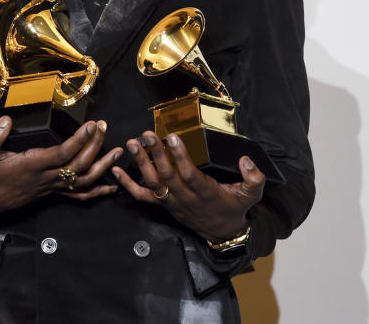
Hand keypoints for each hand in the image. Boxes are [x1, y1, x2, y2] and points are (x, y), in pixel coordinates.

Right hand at [0, 116, 122, 216]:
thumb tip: (6, 120)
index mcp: (33, 165)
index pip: (62, 153)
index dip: (79, 140)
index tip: (92, 125)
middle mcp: (47, 177)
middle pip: (78, 164)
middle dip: (95, 146)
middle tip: (104, 127)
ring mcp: (52, 187)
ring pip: (83, 180)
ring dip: (103, 166)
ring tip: (117, 151)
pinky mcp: (54, 193)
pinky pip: (79, 195)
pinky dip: (98, 191)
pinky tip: (112, 186)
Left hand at [111, 131, 263, 241]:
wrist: (222, 232)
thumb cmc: (235, 208)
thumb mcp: (251, 195)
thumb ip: (253, 178)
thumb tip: (246, 160)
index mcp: (205, 193)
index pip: (190, 174)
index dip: (180, 157)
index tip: (173, 138)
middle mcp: (185, 198)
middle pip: (167, 177)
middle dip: (156, 155)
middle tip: (147, 134)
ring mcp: (171, 202)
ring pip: (153, 184)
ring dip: (140, 164)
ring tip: (132, 144)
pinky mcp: (163, 205)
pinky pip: (142, 197)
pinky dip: (126, 184)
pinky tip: (115, 169)